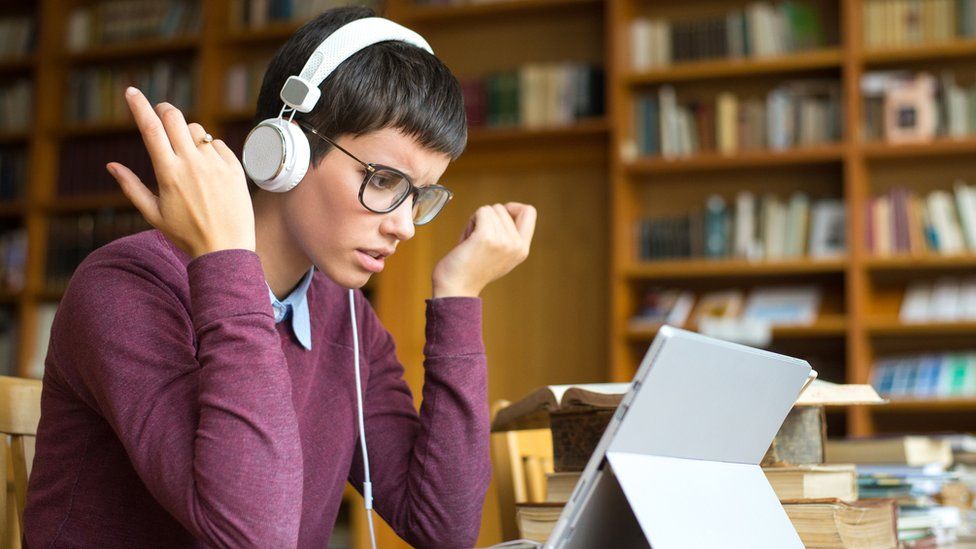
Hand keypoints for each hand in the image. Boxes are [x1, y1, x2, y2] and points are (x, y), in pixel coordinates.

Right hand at [105, 87, 254, 257]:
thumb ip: (131, 187)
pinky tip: (209, 169)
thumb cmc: (187, 234)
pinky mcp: (235, 167)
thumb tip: (111, 165)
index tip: (131, 91)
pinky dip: (210, 149)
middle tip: (161, 114)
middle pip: (174, 118)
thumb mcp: (153, 214)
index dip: (139, 106)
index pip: (151, 129)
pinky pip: (218, 144)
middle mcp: (192, 163)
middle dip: (164, 110)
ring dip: (187, 134)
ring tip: (188, 157)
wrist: (226, 249)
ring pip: (197, 130)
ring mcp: (216, 164)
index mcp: (168, 173)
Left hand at [432, 203, 536, 297]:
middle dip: (487, 218)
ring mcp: (503, 241)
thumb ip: (508, 235)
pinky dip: (471, 221)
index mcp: (522, 249)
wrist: (456, 289)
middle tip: (478, 239)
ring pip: (490, 209)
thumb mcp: (500, 254)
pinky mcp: (486, 237)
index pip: (529, 211)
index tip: (497, 219)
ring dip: (476, 221)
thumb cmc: (471, 270)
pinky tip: (467, 239)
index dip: (512, 208)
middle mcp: (516, 245)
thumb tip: (506, 209)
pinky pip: (481, 212)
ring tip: (472, 242)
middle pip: (503, 208)